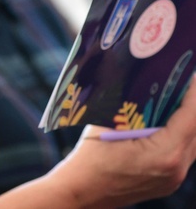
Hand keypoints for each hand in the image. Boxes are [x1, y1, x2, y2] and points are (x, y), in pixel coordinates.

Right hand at [49, 73, 195, 207]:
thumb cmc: (88, 158)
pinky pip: (184, 153)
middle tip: (183, 80)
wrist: (80, 193)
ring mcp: (174, 178)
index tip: (190, 72)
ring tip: (176, 96)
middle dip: (191, 103)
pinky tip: (167, 120)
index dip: (193, 91)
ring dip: (188, 119)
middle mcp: (176, 168)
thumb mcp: (107, 124)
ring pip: (193, 142)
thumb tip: (143, 81)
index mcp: (164, 153)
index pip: (192, 115)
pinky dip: (180, 134)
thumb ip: (130, 105)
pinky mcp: (168, 182)